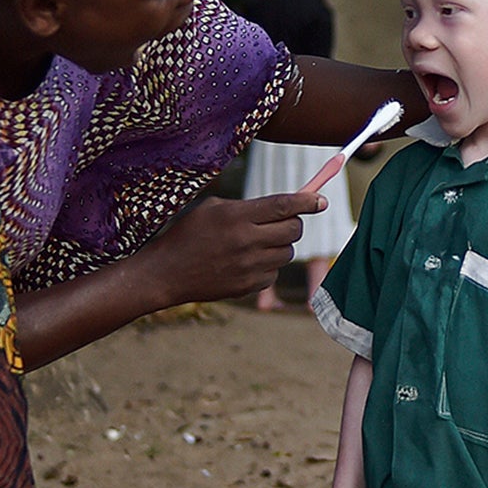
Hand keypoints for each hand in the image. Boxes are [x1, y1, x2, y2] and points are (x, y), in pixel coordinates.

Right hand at [144, 192, 324, 303]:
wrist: (166, 273)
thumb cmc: (188, 234)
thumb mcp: (212, 208)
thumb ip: (248, 206)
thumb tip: (286, 206)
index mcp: (236, 216)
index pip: (284, 205)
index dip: (308, 201)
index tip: (321, 201)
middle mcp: (246, 241)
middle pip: (293, 230)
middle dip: (293, 224)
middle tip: (282, 222)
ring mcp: (248, 267)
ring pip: (286, 253)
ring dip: (278, 246)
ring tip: (255, 244)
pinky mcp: (247, 286)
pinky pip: (273, 274)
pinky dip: (266, 267)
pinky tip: (245, 263)